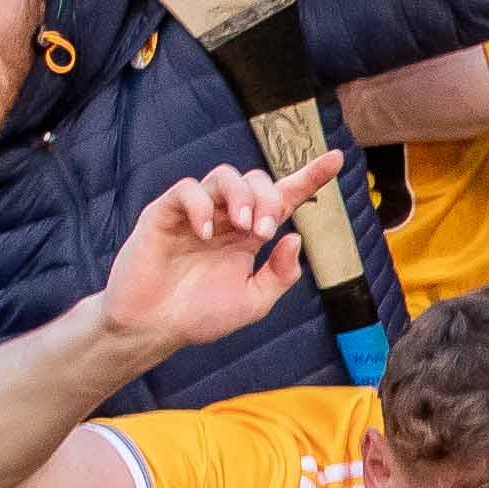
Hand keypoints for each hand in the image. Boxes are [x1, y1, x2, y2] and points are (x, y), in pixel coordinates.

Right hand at [98, 152, 341, 347]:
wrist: (151, 328)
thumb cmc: (199, 315)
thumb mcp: (252, 302)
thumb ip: (280, 275)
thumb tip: (295, 239)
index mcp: (248, 235)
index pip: (283, 198)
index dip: (309, 177)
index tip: (337, 159)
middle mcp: (224, 218)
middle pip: (256, 181)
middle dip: (269, 198)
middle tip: (265, 231)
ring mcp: (195, 213)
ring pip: (224, 175)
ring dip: (242, 196)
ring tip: (244, 227)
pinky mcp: (164, 213)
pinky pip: (187, 189)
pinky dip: (201, 205)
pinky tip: (205, 233)